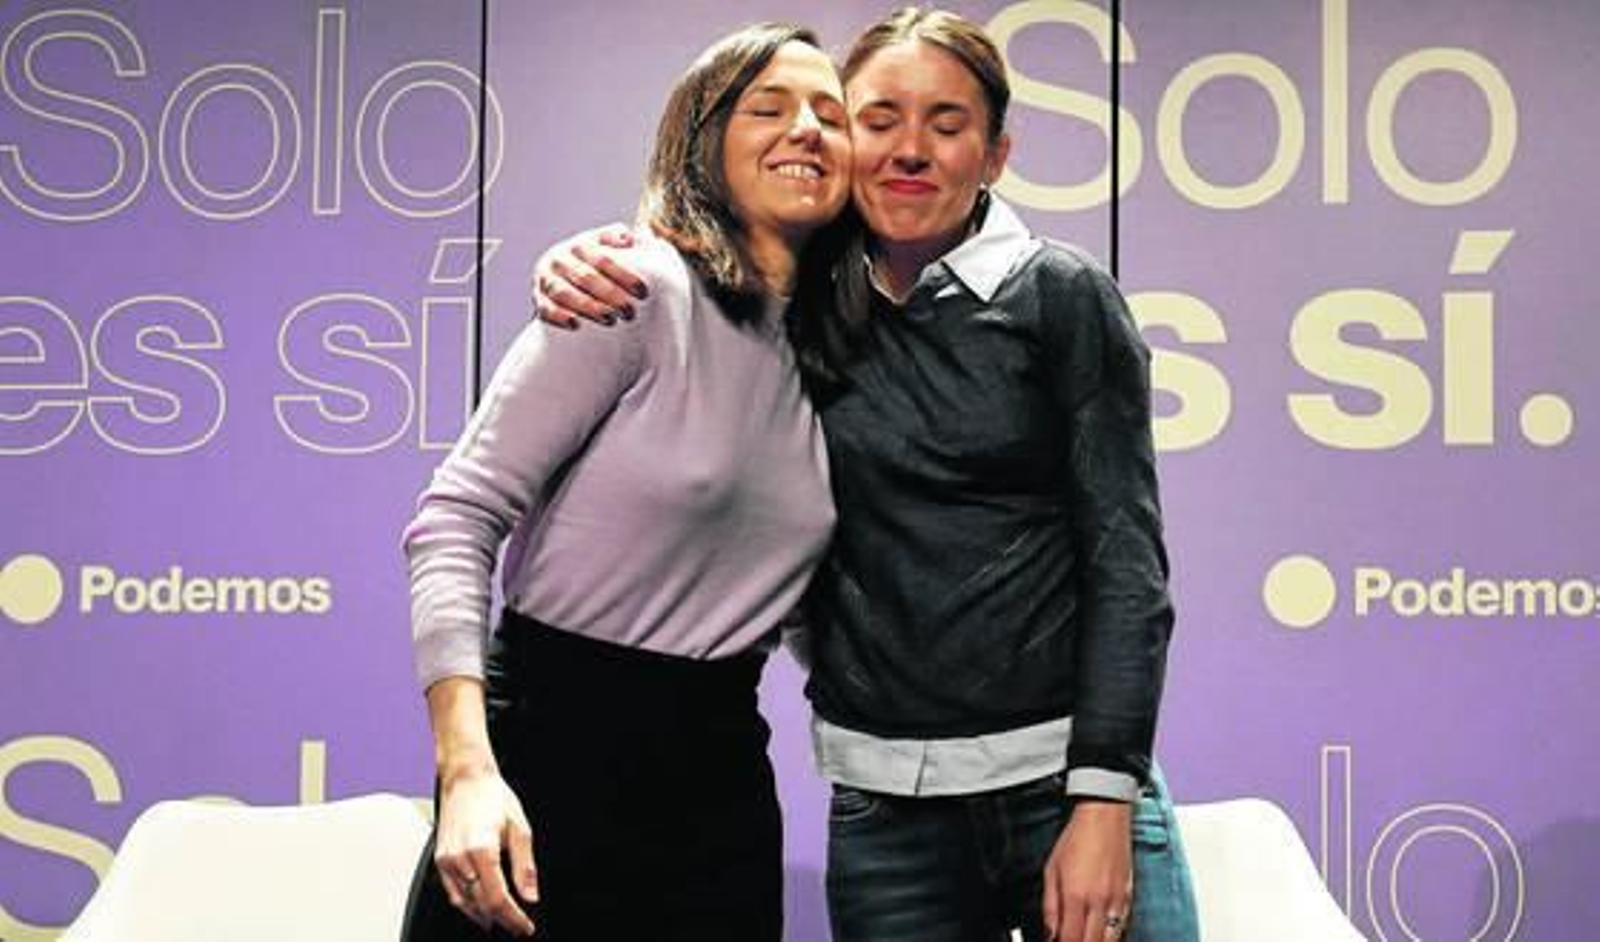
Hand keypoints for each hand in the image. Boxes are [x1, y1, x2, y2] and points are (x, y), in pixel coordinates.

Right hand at [433, 764, 539, 936]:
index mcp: (482, 850)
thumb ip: (525, 867)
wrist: (466, 779)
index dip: (513, 918)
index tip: (525, 926)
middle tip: (517, 925)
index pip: (498, 899)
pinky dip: (466, 903)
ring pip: (464, 901)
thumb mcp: (520, 829)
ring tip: (500, 921)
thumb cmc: (493, 797)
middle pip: (480, 904)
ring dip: (482, 915)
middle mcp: (460, 858)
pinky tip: (478, 907)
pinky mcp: (440, 859)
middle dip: (501, 919)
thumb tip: (530, 894)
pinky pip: (452, 891)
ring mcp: (447, 860)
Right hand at [530, 223, 646, 328]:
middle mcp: (559, 259)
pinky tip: (575, 324)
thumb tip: (628, 238)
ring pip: (564, 292)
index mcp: (579, 245)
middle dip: (610, 295)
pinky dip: (558, 315)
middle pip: (585, 276)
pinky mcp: (538, 298)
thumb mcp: (604, 246)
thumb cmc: (593, 263)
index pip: (603, 258)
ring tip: (610, 319)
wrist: (561, 274)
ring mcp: (546, 279)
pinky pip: (545, 308)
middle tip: (629, 312)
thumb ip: (618, 240)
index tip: (643, 292)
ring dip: (588, 307)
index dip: (624, 275)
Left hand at [1042, 799, 1133, 941]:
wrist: (1105, 817)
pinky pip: (1122, 927)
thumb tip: (1049, 933)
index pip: (1069, 939)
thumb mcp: (1051, 870)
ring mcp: (1116, 901)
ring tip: (1084, 938)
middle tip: (1069, 940)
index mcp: (1075, 896)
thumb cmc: (1076, 839)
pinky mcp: (1129, 897)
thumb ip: (1050, 906)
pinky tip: (1101, 934)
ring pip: (1109, 940)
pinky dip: (1111, 936)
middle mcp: (1098, 902)